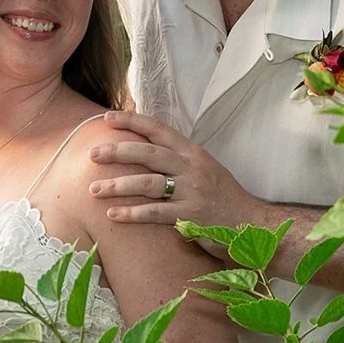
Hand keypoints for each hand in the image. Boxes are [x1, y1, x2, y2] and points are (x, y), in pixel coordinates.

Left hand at [89, 111, 253, 231]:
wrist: (252, 223)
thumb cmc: (224, 197)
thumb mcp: (205, 169)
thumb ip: (179, 160)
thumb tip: (146, 150)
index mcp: (193, 153)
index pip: (158, 130)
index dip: (132, 121)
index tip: (107, 119)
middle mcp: (192, 168)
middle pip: (148, 153)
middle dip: (117, 151)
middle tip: (91, 154)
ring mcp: (192, 192)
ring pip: (148, 182)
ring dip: (118, 185)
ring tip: (94, 190)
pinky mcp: (191, 216)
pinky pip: (156, 213)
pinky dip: (133, 213)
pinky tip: (113, 214)